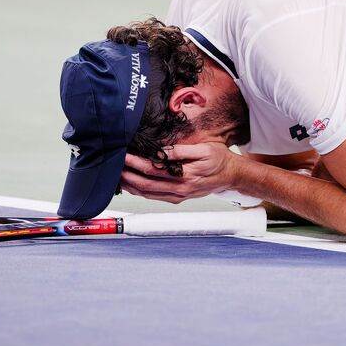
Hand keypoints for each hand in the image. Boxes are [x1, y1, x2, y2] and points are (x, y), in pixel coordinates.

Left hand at [121, 143, 238, 203]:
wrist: (231, 175)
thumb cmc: (219, 159)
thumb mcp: (204, 148)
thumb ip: (181, 151)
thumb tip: (161, 151)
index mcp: (185, 175)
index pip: (153, 169)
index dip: (136, 163)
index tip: (125, 155)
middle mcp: (180, 189)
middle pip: (146, 184)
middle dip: (128, 176)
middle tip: (115, 167)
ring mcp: (178, 195)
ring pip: (148, 194)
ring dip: (131, 186)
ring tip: (118, 177)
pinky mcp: (178, 198)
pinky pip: (155, 197)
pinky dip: (141, 192)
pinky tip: (132, 185)